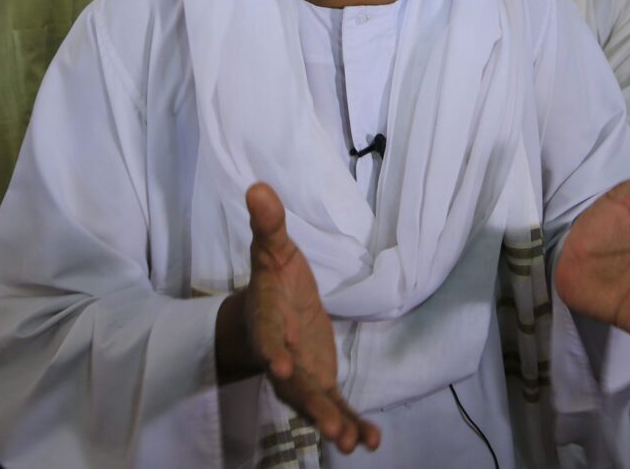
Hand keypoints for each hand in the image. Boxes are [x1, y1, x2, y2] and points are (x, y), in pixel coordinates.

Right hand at [216, 183, 380, 454]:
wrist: (266, 313)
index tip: (280, 367)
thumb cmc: (272, 282)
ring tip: (352, 442)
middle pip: (294, 385)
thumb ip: (268, 224)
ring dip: (333, 423)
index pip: (270, 340)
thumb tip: (258, 186)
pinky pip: (336, 407)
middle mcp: (283, 359)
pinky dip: (353, 424)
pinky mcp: (320, 383)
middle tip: (329, 426)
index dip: (275, 352)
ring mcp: (302, 376)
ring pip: (315, 404)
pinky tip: (371, 441)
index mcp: (269, 326)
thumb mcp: (272, 250)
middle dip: (311, 404)